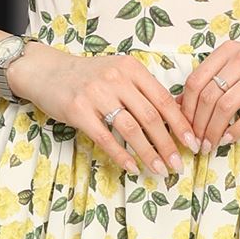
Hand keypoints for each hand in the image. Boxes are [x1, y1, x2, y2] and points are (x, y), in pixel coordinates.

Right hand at [5, 41, 199, 177]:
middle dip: (168, 144)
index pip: (163, 99)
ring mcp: (96, 93)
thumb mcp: (119, 73)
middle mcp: (116, 78)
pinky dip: (121, 155)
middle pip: (150, 116)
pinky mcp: (78, 110)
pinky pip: (105, 138)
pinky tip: (132, 167)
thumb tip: (178, 115)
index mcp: (131, 68)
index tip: (192, 143)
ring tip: (160, 170)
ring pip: (131, 129)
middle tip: (178, 164)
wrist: (47, 71)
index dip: (180, 124)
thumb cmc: (88, 76)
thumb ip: (143, 91)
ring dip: (148, 153)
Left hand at [180, 34, 239, 152]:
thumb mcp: (239, 66)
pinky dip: (236, 131)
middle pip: (208, 96)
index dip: (186, 108)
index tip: (184, 127)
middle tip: (196, 143)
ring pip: (225, 106)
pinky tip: (229, 140)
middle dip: (198, 124)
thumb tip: (181, 104)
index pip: (195, 80)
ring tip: (209, 145)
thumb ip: (213, 80)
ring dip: (213, 131)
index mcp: (227, 51)